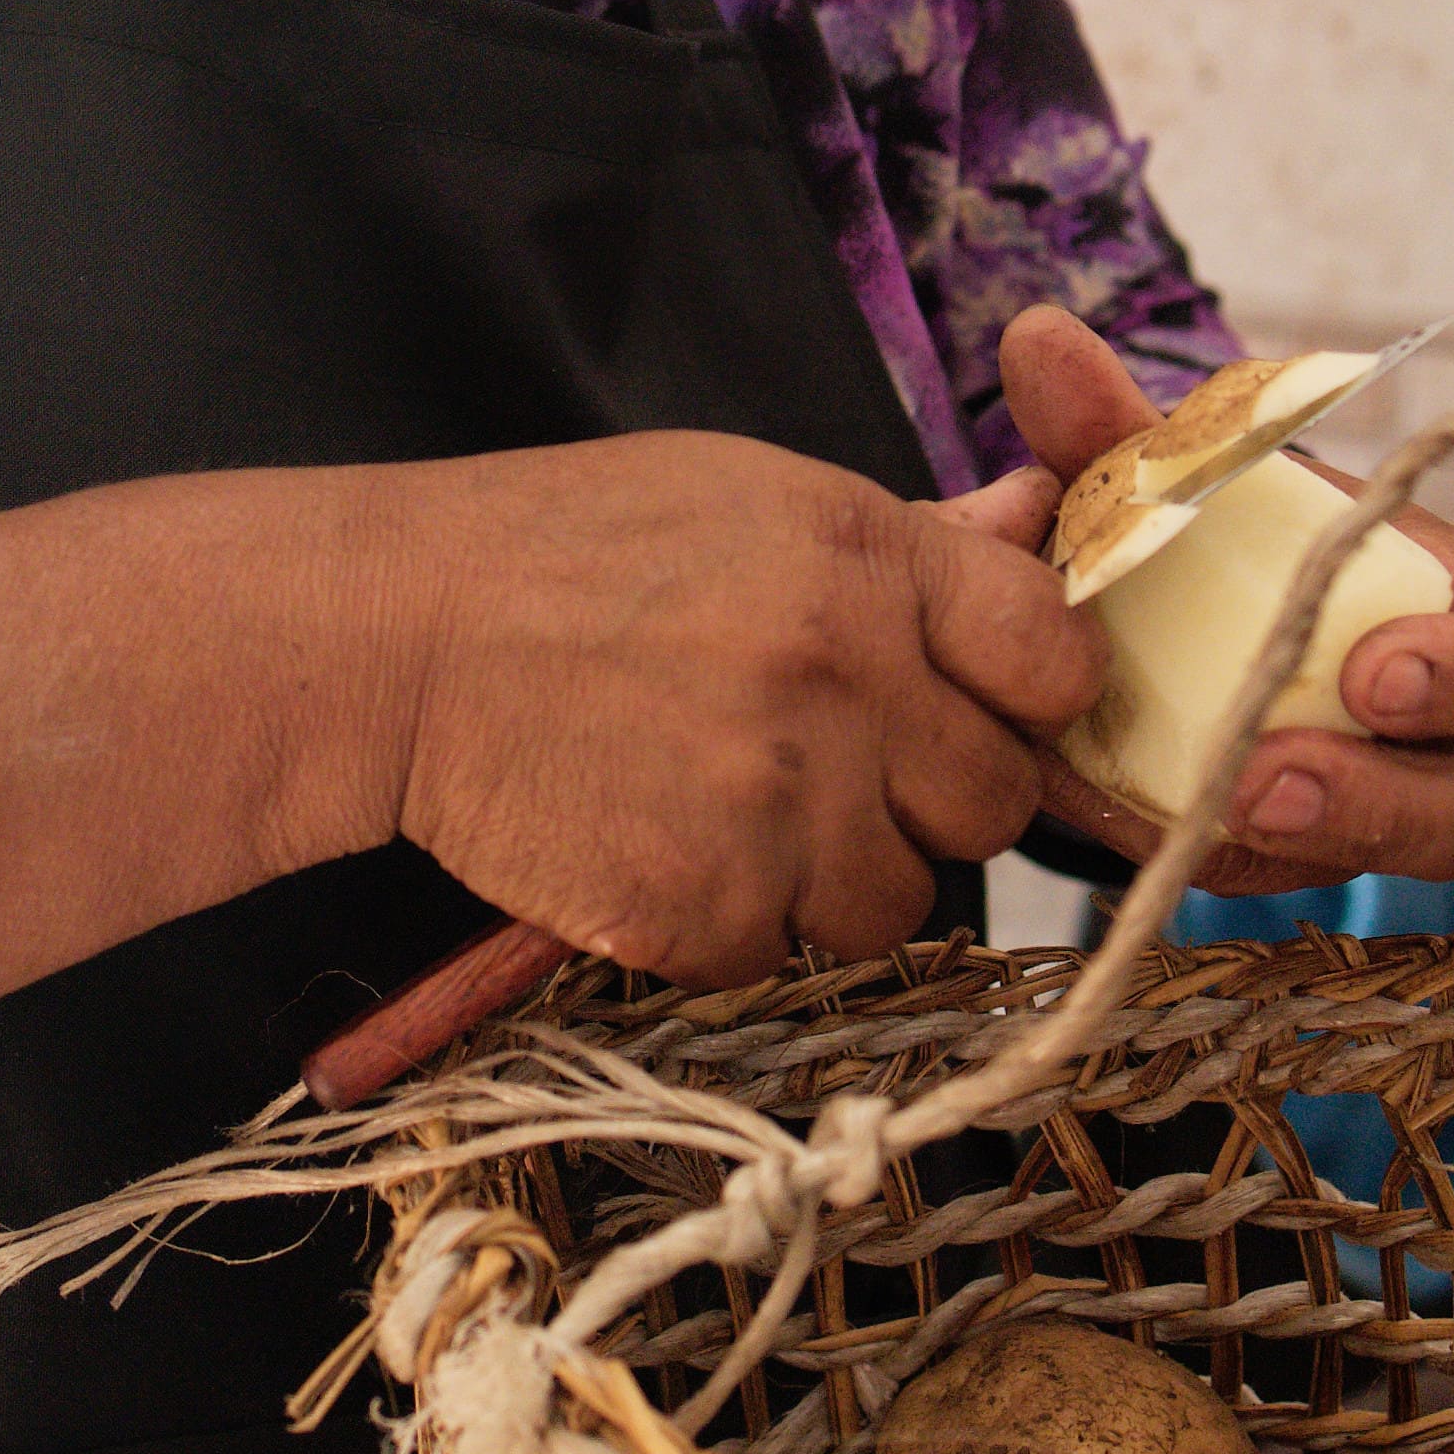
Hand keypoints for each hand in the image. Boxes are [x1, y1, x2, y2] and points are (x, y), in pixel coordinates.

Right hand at [373, 427, 1103, 984]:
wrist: (399, 637)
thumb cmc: (567, 552)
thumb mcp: (747, 498)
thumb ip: (906, 538)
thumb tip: (1033, 518)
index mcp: (864, 558)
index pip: (1054, 657)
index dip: (1027, 698)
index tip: (979, 709)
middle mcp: (841, 676)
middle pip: (993, 802)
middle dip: (927, 802)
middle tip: (832, 774)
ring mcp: (776, 801)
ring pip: (897, 902)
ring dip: (830, 879)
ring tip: (727, 811)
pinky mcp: (704, 906)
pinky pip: (779, 954)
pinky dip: (726, 924)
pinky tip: (657, 846)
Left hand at [992, 306, 1453, 898]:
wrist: (1133, 614)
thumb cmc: (1197, 530)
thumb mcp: (1157, 482)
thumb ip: (1110, 425)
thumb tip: (1038, 336)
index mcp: (1441, 607)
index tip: (1371, 676)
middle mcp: (1437, 728)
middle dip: (1392, 797)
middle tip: (1272, 777)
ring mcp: (1373, 808)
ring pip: (1404, 864)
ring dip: (1322, 844)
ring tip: (1222, 815)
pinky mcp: (1294, 860)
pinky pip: (1283, 886)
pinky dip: (1214, 859)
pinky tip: (1146, 827)